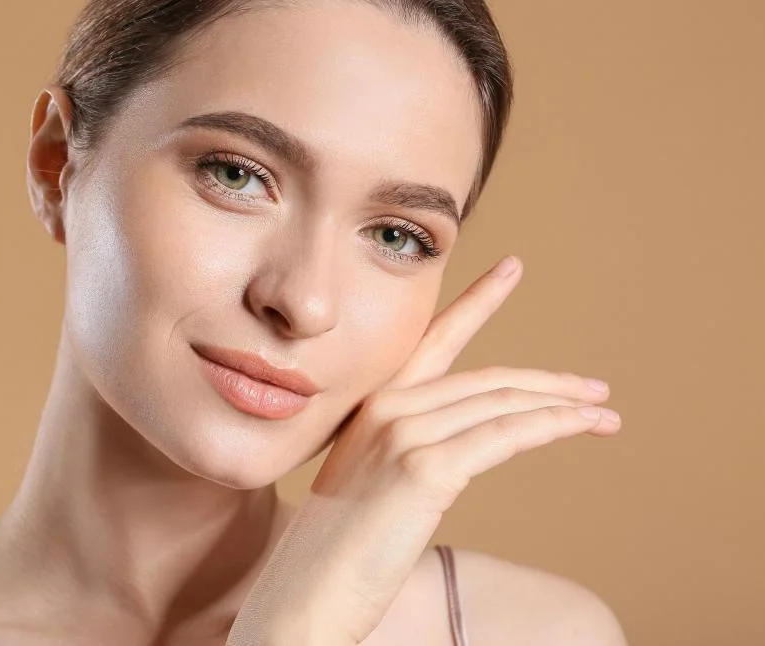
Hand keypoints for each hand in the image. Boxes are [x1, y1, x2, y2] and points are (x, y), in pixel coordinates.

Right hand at [226, 255, 621, 645]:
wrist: (304, 595)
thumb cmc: (334, 551)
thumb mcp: (365, 483)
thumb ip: (402, 451)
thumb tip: (451, 451)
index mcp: (369, 406)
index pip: (434, 341)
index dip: (477, 303)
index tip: (511, 270)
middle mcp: (385, 407)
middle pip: (484, 378)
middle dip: (545, 380)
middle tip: (591, 386)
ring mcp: (402, 434)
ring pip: (501, 402)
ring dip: (562, 404)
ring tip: (602, 411)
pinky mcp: (424, 469)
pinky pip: (506, 435)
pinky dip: (554, 425)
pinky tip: (585, 425)